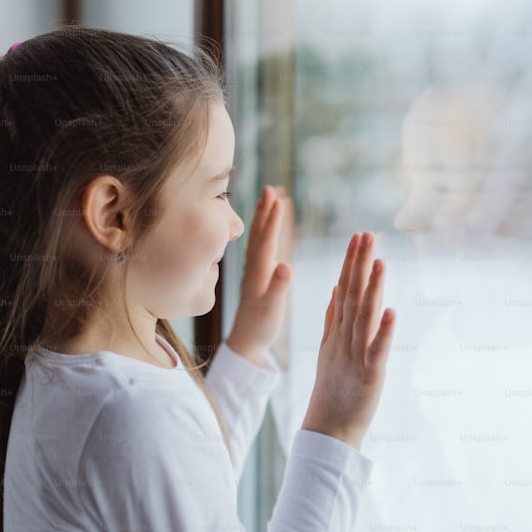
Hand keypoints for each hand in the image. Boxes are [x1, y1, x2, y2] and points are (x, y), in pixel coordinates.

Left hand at [226, 185, 294, 366]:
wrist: (245, 343)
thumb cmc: (260, 328)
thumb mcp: (271, 310)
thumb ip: (278, 288)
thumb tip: (286, 266)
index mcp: (258, 273)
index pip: (266, 241)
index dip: (273, 220)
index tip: (278, 199)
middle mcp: (255, 268)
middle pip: (260, 233)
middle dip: (266, 211)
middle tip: (271, 188)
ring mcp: (256, 271)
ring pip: (261, 238)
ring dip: (265, 217)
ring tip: (270, 198)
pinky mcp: (259, 276)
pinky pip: (265, 247)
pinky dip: (270, 233)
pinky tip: (274, 226)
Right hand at [302, 231, 395, 450]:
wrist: (328, 430)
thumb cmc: (333, 391)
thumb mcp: (330, 349)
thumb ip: (332, 319)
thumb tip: (336, 288)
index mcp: (336, 333)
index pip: (343, 290)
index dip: (351, 263)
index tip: (358, 237)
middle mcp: (344, 339)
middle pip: (351, 296)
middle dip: (359, 265)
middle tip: (366, 235)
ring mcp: (355, 355)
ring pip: (364, 317)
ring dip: (371, 289)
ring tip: (379, 262)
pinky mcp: (370, 374)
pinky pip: (377, 350)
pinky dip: (383, 331)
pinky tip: (391, 310)